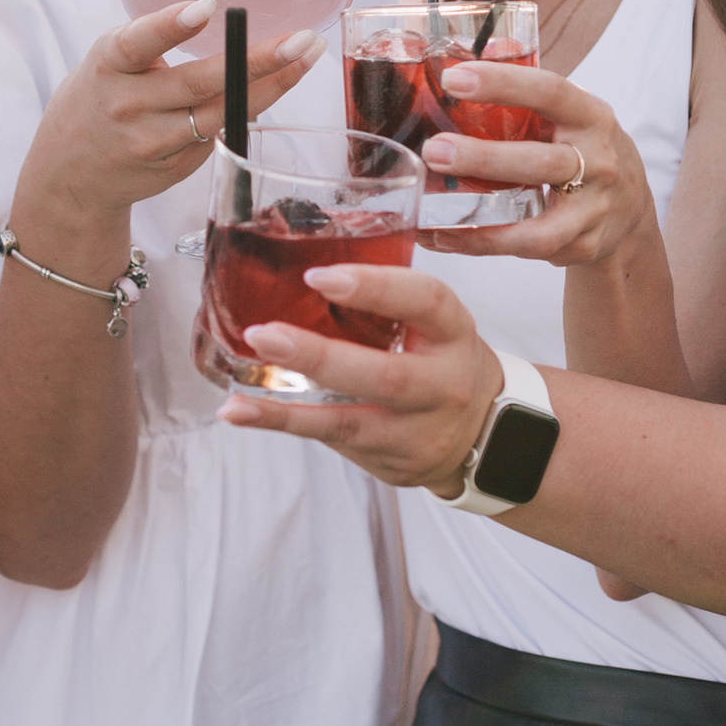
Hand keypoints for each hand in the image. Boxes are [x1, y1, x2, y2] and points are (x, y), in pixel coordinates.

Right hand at [11, 4, 321, 241]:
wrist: (69, 174)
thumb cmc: (99, 98)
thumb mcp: (109, 60)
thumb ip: (153, 38)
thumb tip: (226, 2)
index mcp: (109, 66)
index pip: (137, 43)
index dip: (171, 26)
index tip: (207, 7)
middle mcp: (129, 106)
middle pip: (199, 83)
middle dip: (257, 60)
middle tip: (301, 39)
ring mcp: (153, 142)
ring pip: (221, 113)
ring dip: (272, 86)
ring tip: (306, 56)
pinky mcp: (175, 167)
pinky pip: (222, 132)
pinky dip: (251, 106)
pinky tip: (277, 85)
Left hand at [218, 264, 502, 493]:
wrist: (485, 433)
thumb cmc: (444, 361)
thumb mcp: (435, 323)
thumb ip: (386, 299)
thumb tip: (300, 266)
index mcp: (454, 332)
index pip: (425, 301)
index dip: (374, 286)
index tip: (318, 276)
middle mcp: (443, 383)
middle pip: (386, 374)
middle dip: (320, 357)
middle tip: (266, 335)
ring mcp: (419, 429)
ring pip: (352, 419)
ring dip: (288, 407)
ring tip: (240, 394)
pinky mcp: (392, 459)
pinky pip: (332, 440)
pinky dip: (282, 426)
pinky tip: (241, 414)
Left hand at [422, 62, 662, 275]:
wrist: (630, 210)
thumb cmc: (584, 150)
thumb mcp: (571, 115)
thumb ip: (527, 90)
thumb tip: (471, 53)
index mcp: (591, 117)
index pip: (551, 92)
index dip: (503, 84)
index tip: (454, 79)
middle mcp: (600, 162)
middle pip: (542, 163)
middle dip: (484, 158)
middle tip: (434, 151)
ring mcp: (594, 210)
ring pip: (540, 225)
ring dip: (484, 225)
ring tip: (434, 218)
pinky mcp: (583, 245)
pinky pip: (529, 250)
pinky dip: (483, 246)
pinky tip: (445, 238)